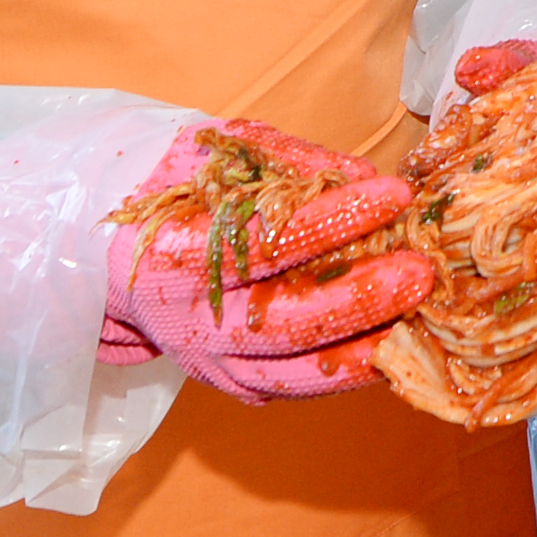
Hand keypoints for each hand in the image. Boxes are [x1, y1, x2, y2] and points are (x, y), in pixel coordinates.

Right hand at [102, 120, 437, 401]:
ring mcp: (209, 362)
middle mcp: (188, 321)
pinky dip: (349, 369)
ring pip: (294, 371)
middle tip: (419, 271)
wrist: (118, 250)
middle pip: (283, 321)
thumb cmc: (176, 187)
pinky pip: (298, 384)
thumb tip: (361, 175)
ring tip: (419, 314)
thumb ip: (287, 162)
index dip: (331, 220)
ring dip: (364, 346)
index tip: (392, 192)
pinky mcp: (233, 382)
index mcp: (172, 255)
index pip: (261, 243)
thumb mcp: (219, 152)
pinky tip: (395, 341)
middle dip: (359, 297)